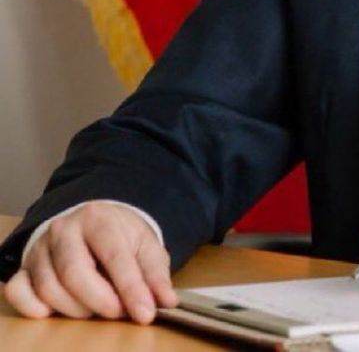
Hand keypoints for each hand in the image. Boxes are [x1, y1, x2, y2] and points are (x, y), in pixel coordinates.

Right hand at [2, 202, 177, 322]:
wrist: (91, 223)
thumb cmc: (120, 237)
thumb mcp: (144, 246)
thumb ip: (155, 273)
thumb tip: (166, 300)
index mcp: (99, 218)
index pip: (114, 255)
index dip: (131, 287)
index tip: (145, 313)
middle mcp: (65, 229)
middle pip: (75, 273)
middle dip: (100, 301)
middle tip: (118, 312)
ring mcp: (41, 248)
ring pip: (50, 287)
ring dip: (75, 309)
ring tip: (95, 310)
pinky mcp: (24, 267)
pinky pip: (18, 291)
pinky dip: (31, 307)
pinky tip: (50, 314)